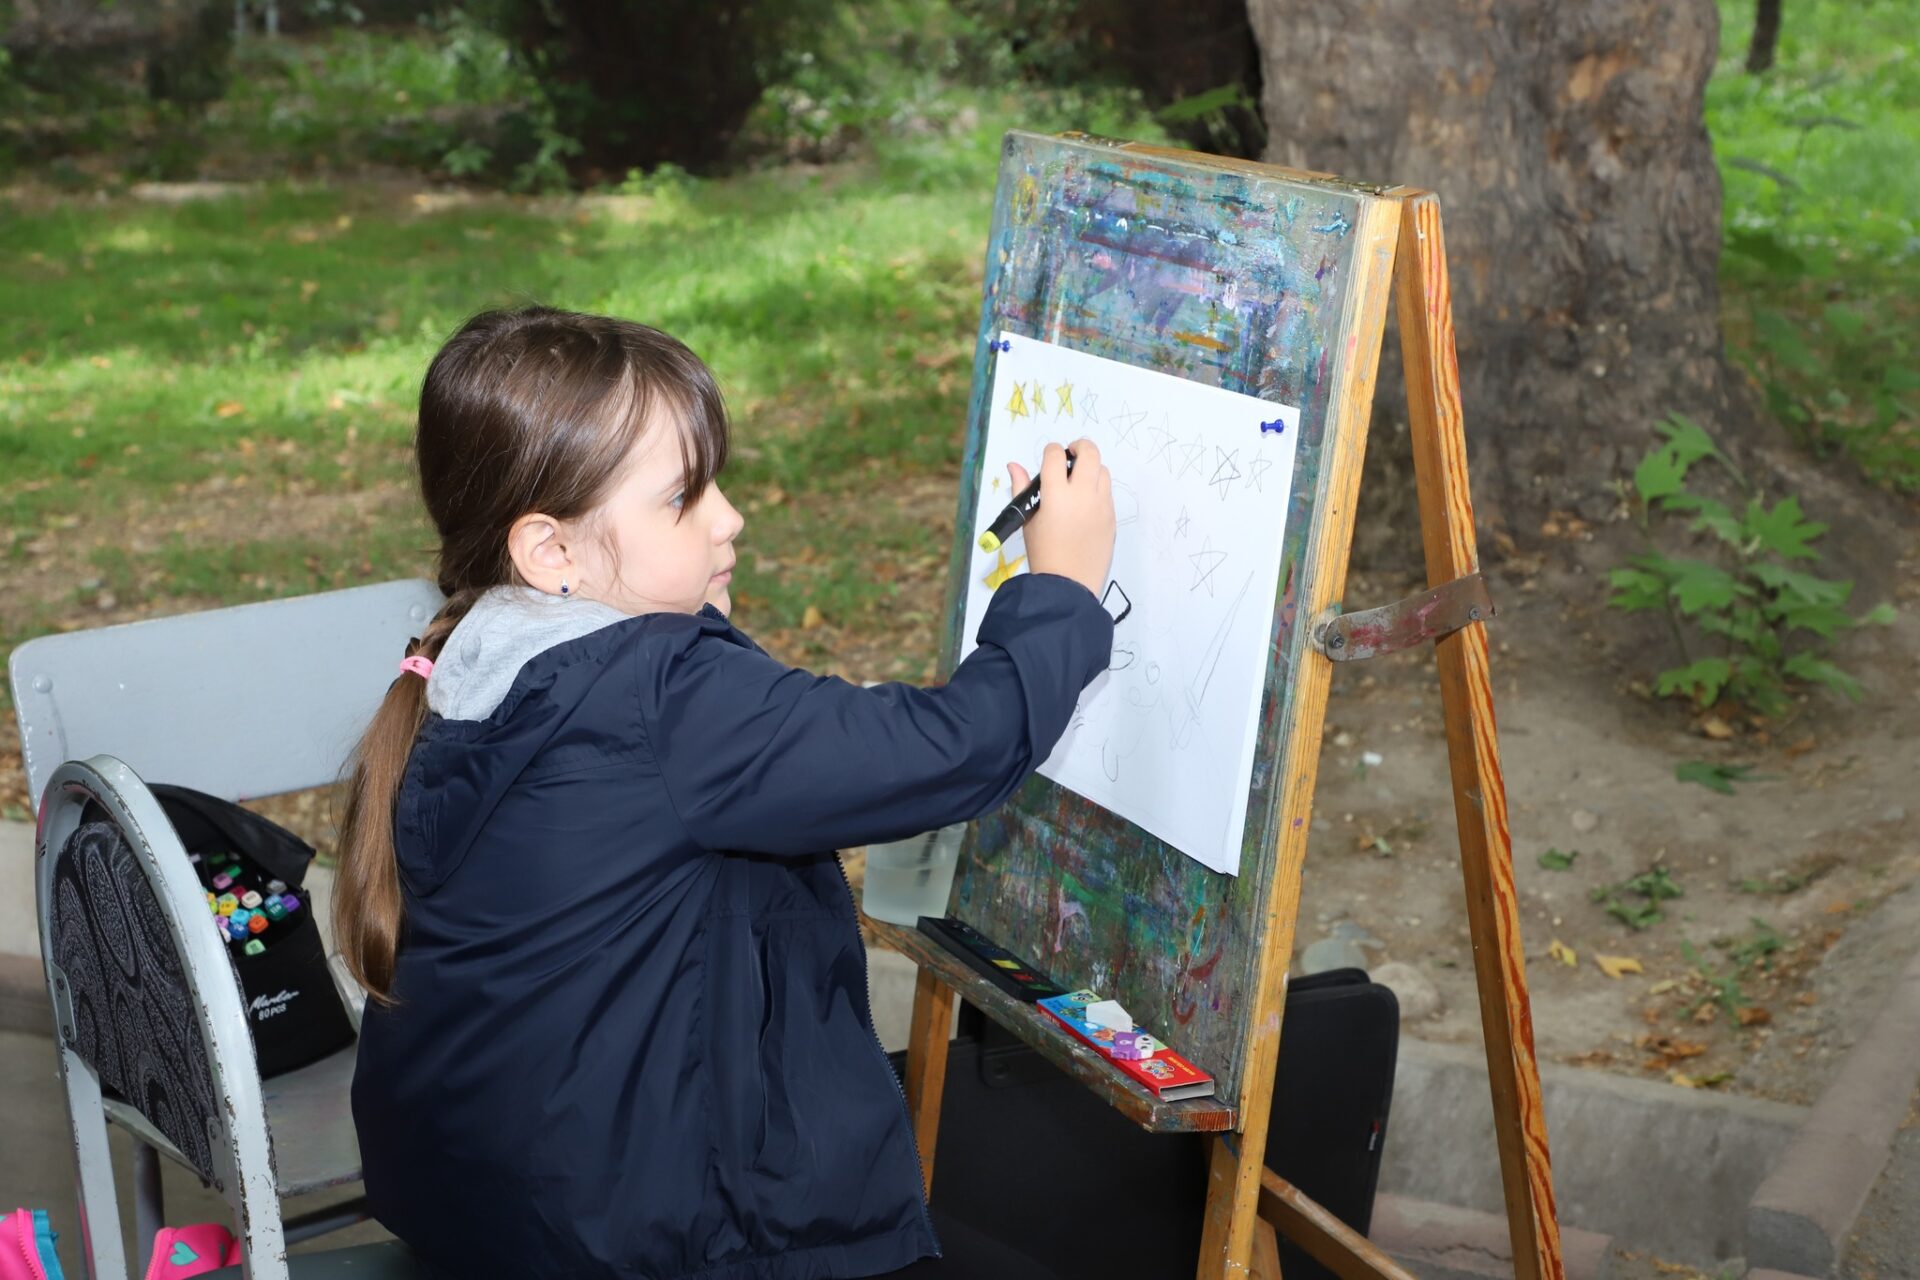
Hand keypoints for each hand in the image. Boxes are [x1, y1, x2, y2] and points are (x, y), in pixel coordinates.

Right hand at [1008, 439, 1113, 599]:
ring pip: (1103, 469)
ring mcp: (1101, 505)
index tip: (1050, 457)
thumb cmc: (1043, 553)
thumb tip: (1013, 465)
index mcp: (1057, 494)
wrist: (1068, 584)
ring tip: (1079, 479)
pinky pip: (1108, 492)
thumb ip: (1022, 488)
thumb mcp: (1028, 520)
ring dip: (1091, 467)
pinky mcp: (1112, 517)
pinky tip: (1086, 502)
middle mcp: (1082, 494)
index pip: (1056, 455)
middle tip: (1071, 454)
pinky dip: (1098, 488)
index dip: (1052, 451)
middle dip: (1079, 446)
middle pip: (1089, 452)